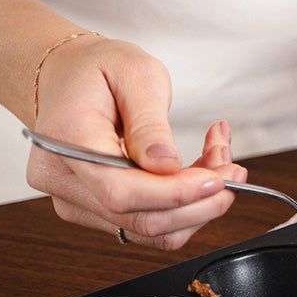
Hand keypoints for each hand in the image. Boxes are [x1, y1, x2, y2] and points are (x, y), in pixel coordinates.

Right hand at [26, 35, 246, 249]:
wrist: (67, 76)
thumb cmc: (98, 68)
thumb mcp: (135, 74)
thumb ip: (150, 123)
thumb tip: (167, 166)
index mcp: (68, 141)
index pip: (122, 191)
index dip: (176, 193)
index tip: (217, 179)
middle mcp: (62, 181)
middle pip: (141, 220)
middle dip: (200, 201)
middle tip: (234, 168)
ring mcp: (77, 201)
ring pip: (152, 228)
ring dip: (199, 204)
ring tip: (220, 159)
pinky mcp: (97, 210)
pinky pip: (150, 222)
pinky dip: (186, 204)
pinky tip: (202, 170)